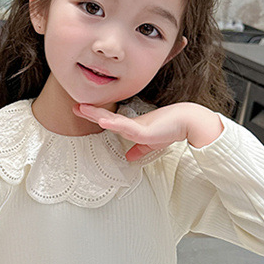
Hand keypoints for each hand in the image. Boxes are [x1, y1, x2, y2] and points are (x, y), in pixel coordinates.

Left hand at [74, 102, 223, 160]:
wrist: (188, 122)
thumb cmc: (171, 129)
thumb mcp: (150, 143)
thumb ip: (138, 150)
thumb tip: (129, 157)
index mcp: (132, 126)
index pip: (109, 120)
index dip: (95, 115)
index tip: (81, 109)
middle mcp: (132, 124)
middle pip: (106, 117)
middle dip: (90, 112)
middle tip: (75, 105)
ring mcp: (137, 126)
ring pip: (112, 120)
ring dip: (97, 114)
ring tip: (82, 109)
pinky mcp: (144, 131)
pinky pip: (126, 128)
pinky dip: (114, 124)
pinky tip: (103, 121)